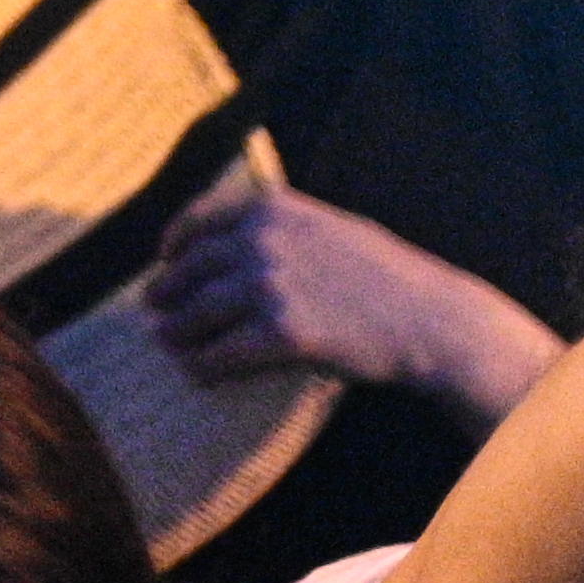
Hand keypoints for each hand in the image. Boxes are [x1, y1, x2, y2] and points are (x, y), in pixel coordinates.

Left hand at [148, 164, 559, 414]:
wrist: (428, 318)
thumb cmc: (381, 275)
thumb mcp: (325, 226)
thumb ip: (275, 226)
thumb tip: (222, 245)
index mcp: (270, 207)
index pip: (197, 221)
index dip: (173, 244)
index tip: (163, 261)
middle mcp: (261, 240)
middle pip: (189, 270)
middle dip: (166, 293)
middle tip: (155, 311)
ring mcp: (269, 286)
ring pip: (196, 314)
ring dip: (177, 334)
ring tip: (169, 345)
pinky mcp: (281, 333)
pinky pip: (222, 353)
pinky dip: (204, 366)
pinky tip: (199, 374)